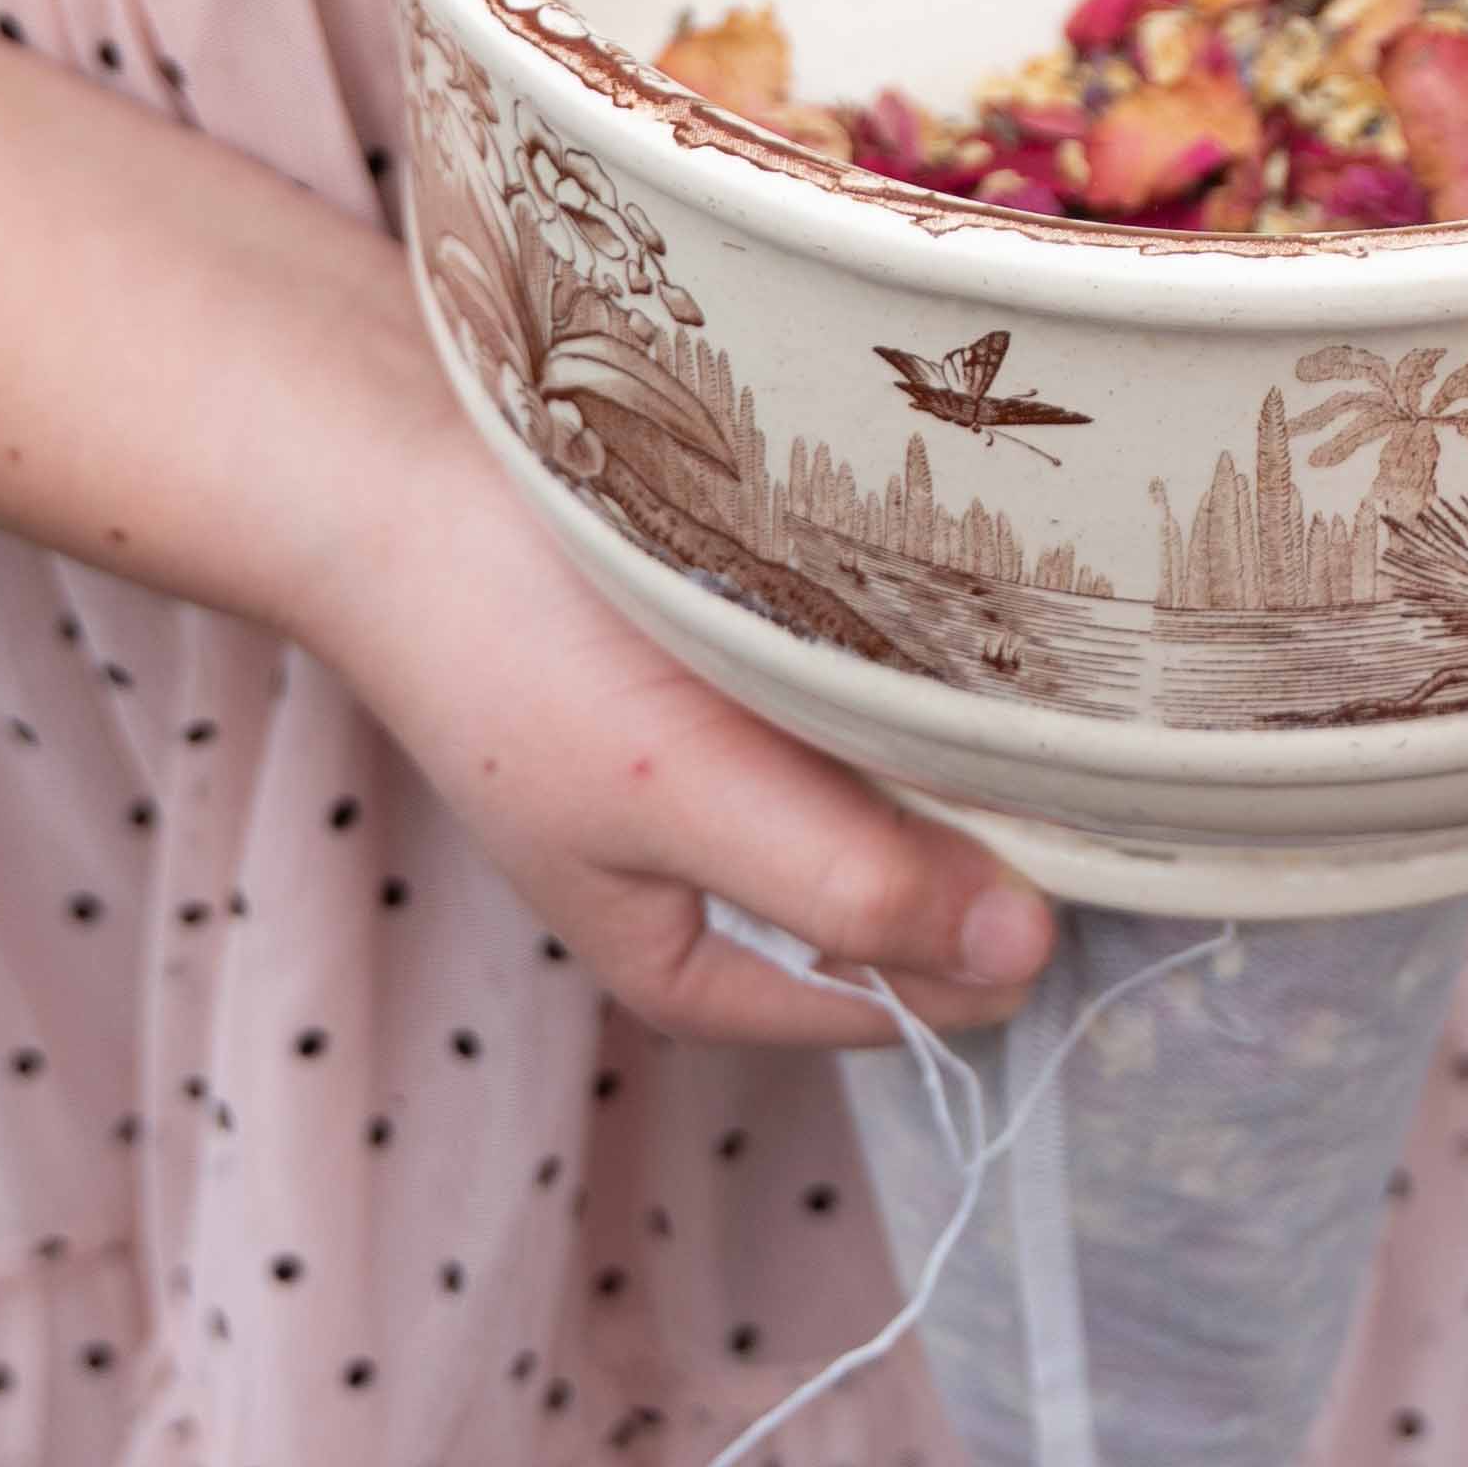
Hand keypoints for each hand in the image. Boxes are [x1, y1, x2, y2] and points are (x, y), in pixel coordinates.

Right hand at [278, 355, 1056, 1058]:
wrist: (401, 465)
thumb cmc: (514, 650)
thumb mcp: (684, 794)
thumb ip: (846, 886)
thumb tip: (1025, 960)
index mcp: (693, 970)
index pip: (908, 1002)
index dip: (993, 935)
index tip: (1065, 836)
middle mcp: (721, 886)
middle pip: (911, 898)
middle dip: (978, 831)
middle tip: (1048, 732)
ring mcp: (728, 776)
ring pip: (899, 793)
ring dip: (952, 741)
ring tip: (1001, 661)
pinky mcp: (737, 678)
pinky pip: (862, 702)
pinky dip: (902, 666)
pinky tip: (933, 601)